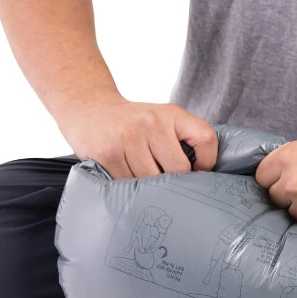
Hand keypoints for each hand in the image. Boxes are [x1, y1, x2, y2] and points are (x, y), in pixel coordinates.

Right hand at [57, 94, 217, 178]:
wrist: (89, 108)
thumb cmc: (133, 122)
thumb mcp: (162, 119)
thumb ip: (184, 140)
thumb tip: (203, 179)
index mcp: (171, 114)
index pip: (205, 138)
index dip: (207, 162)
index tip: (198, 172)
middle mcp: (150, 123)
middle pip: (178, 170)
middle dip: (174, 182)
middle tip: (167, 184)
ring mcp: (128, 139)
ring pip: (152, 183)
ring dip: (150, 189)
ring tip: (144, 181)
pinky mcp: (107, 155)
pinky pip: (128, 186)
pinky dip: (130, 189)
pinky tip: (126, 179)